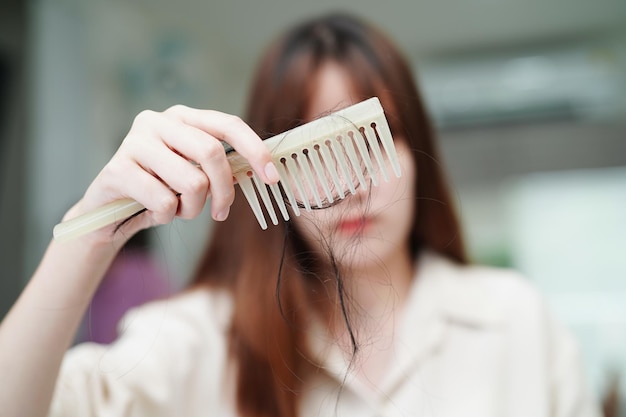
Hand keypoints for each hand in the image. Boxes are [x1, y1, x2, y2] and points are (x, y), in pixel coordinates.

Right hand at [66, 105, 279, 242]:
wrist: (109, 214)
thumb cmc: (160, 191)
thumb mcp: (193, 174)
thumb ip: (220, 166)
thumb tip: (263, 169)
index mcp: (181, 117)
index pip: (227, 124)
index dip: (255, 149)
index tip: (272, 177)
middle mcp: (156, 121)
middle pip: (212, 152)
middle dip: (224, 190)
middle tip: (221, 212)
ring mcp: (134, 143)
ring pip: (192, 182)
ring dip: (192, 209)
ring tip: (177, 209)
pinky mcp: (117, 170)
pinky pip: (165, 202)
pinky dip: (167, 217)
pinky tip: (153, 212)